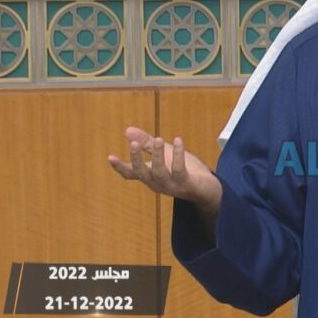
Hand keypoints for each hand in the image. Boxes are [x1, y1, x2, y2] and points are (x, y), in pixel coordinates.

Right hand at [107, 126, 221, 212]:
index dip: (120, 167)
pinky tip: (179, 140)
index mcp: (149, 176)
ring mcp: (171, 185)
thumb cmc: (184, 170)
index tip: (110, 156)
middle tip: (133, 143)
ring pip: (159, 172)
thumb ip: (146, 143)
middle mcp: (157, 183)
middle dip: (137, 159)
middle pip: (142, 173)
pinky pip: (179, 170)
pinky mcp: (185, 184)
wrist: (207, 187)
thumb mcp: (164, 153)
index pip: (130, 174)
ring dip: (157, 156)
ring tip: (158, 139)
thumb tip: (127, 130)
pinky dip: (178, 155)